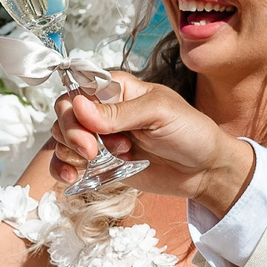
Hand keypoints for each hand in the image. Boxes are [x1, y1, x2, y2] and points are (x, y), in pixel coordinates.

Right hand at [50, 73, 254, 213]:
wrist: (204, 170)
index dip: (74, 108)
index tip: (89, 129)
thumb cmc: (190, 132)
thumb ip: (119, 112)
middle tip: (93, 152)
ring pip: (62, 138)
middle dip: (71, 133)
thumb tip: (78, 105)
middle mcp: (104, 111)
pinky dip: (62, 169)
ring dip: (69, 152)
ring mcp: (100, 138)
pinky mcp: (100, 163)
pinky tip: (72, 178)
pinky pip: (67, 163)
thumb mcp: (159, 113)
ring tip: (95, 162)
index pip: (78, 88)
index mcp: (118, 89)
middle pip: (64, 114)